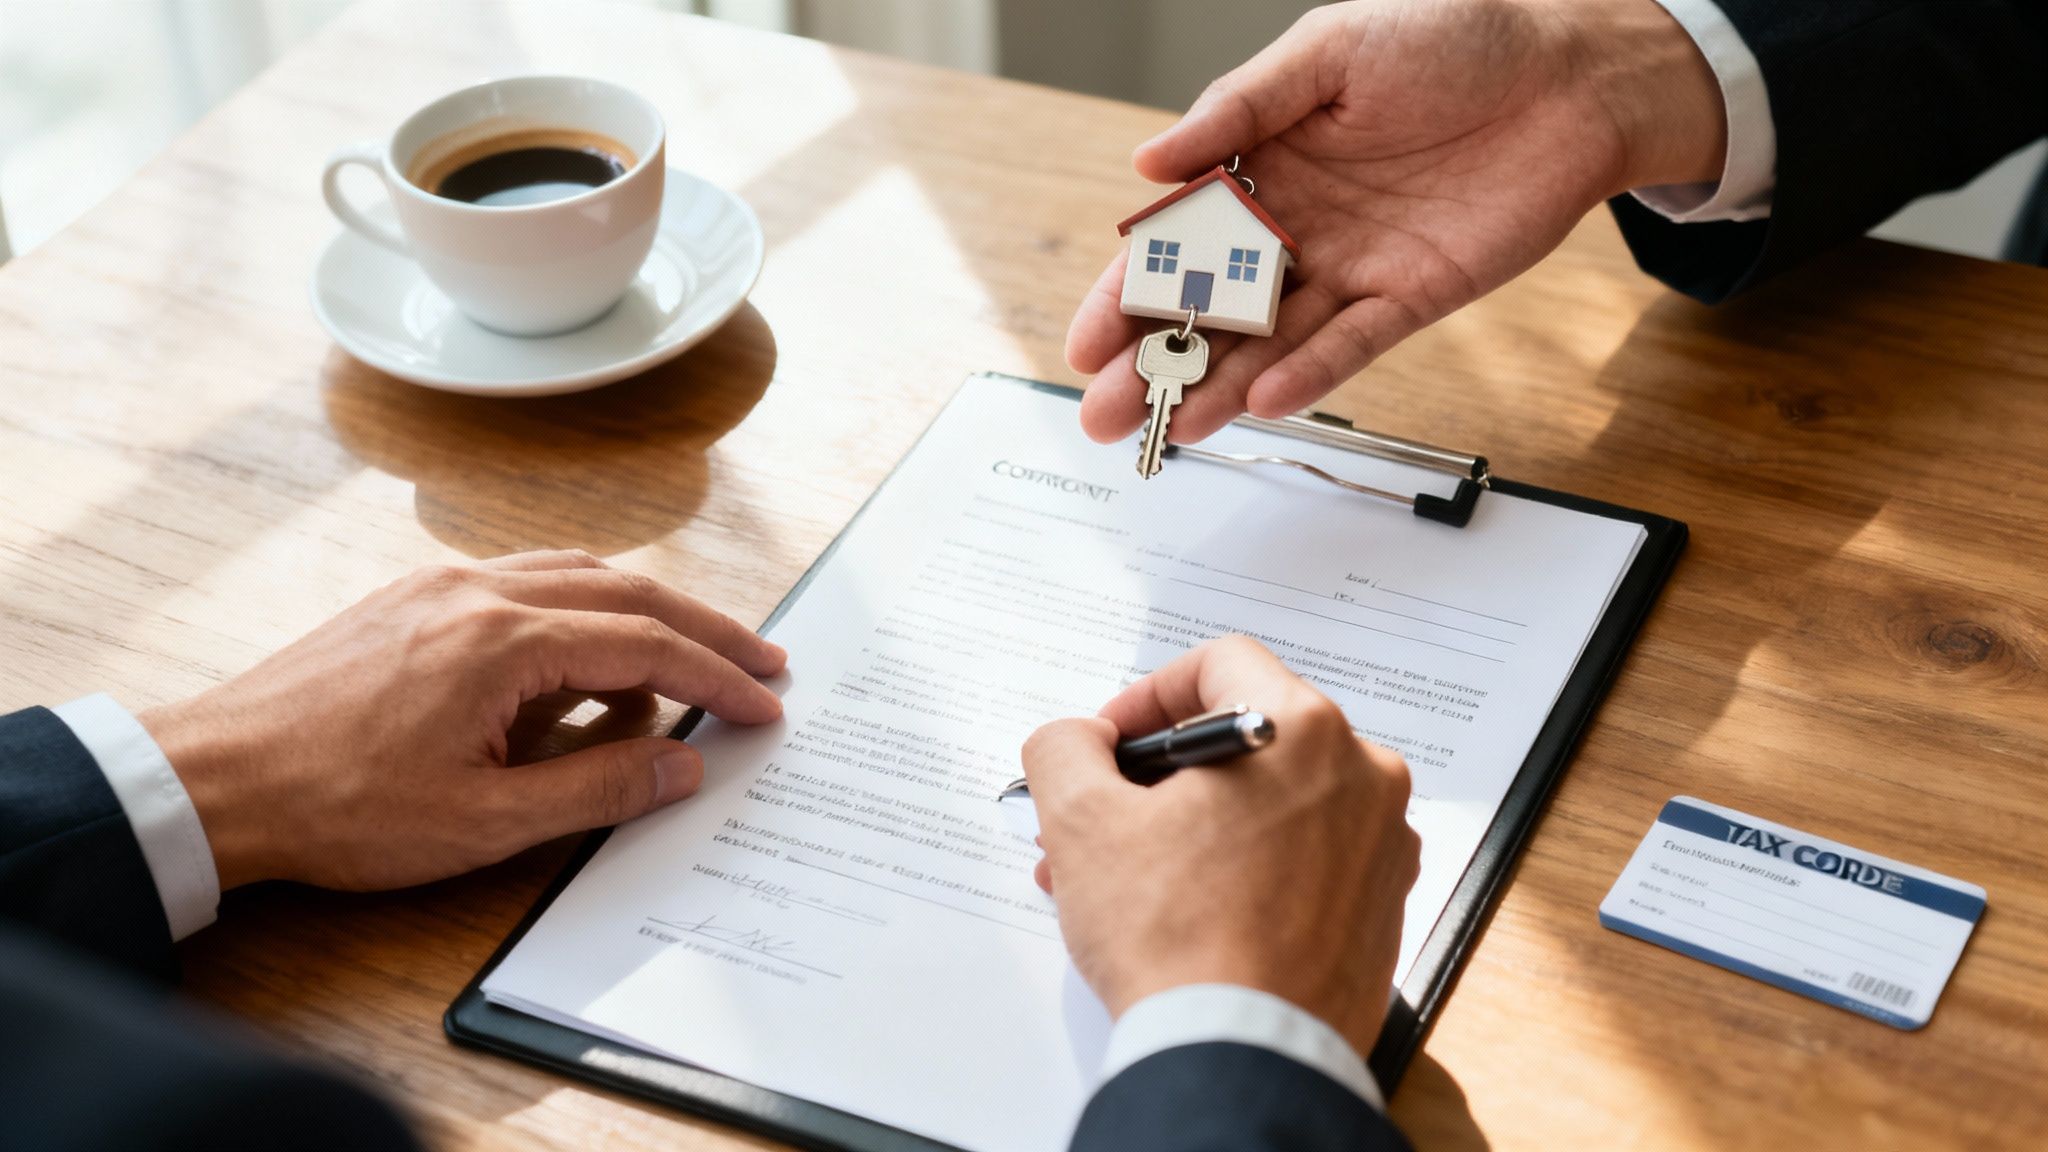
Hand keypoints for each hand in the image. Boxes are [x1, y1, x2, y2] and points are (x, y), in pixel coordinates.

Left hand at [139, 550, 785, 891]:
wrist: (217, 780)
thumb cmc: (339, 807)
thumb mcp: (485, 821)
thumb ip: (599, 786)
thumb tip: (683, 764)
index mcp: (503, 641)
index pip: (646, 647)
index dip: (716, 678)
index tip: (766, 704)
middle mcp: (479, 591)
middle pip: (628, 593)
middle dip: (706, 631)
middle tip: (764, 664)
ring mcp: (443, 585)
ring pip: (579, 574)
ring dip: (648, 611)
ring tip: (695, 654)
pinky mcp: (415, 598)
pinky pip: (527, 579)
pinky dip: (585, 604)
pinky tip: (594, 646)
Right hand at [1023, 636, 1419, 1052]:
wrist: (1243, 1056)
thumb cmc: (1179, 941)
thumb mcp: (1082, 821)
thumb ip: (1065, 747)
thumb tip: (1078, 737)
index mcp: (1303, 731)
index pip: (1220, 663)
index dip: (1147, 695)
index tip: (1110, 742)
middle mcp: (1362, 776)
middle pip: (1246, 738)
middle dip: (1160, 777)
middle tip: (1103, 816)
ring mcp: (1381, 845)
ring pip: (1271, 803)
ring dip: (1193, 826)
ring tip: (1124, 878)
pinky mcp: (1381, 907)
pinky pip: (1304, 857)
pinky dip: (1245, 867)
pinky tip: (1184, 910)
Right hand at [1068, 0, 1727, 443]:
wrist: (1569, 72)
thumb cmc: (1454, 37)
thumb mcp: (1329, 52)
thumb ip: (1238, 110)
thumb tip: (1149, 162)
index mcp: (1262, 165)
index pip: (1176, 242)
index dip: (1128, 293)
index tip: (1086, 341)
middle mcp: (1298, 225)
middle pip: (1211, 308)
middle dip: (1155, 362)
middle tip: (1105, 413)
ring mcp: (1350, 266)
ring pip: (1271, 341)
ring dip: (1218, 387)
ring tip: (1169, 429)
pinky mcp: (1411, 296)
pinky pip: (1351, 343)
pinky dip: (1310, 373)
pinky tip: (1261, 401)